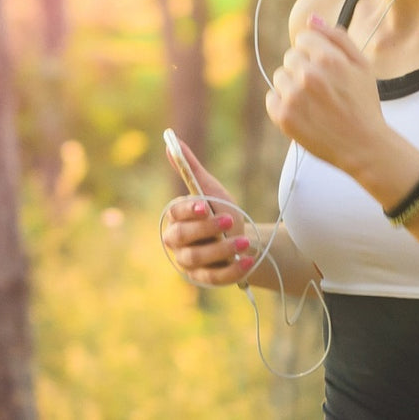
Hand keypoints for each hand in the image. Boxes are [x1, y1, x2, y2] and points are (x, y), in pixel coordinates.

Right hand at [160, 138, 255, 286]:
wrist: (242, 241)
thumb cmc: (222, 212)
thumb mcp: (211, 190)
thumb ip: (191, 169)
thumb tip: (171, 140)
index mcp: (176, 218)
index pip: (175, 214)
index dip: (188, 210)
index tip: (204, 205)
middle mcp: (177, 242)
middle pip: (181, 237)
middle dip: (205, 228)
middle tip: (229, 219)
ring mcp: (189, 263)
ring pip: (198, 258)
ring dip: (221, 250)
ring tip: (243, 242)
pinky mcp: (204, 279)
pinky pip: (214, 278)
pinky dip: (231, 270)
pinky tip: (247, 260)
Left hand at [264, 14, 391, 176]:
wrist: (364, 146)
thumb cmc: (364, 104)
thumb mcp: (362, 65)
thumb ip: (337, 38)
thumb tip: (311, 18)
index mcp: (328, 59)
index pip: (303, 38)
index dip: (315, 52)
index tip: (325, 68)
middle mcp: (309, 75)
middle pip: (290, 57)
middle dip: (303, 68)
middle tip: (322, 89)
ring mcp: (294, 97)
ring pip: (280, 76)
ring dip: (292, 86)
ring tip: (314, 102)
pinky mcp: (284, 117)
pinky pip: (271, 98)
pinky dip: (283, 104)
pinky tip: (304, 112)